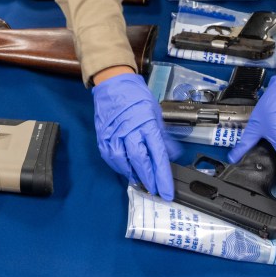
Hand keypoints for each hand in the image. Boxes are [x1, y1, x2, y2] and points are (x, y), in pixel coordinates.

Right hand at [92, 72, 182, 199]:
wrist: (113, 84)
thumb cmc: (136, 97)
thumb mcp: (156, 114)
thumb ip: (163, 136)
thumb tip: (172, 154)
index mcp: (147, 124)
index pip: (158, 156)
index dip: (163, 177)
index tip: (167, 192)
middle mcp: (130, 130)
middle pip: (141, 161)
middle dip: (149, 179)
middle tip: (155, 191)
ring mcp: (114, 134)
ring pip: (123, 162)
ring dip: (133, 175)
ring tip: (141, 182)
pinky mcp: (103, 137)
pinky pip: (110, 157)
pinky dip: (119, 167)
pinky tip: (126, 171)